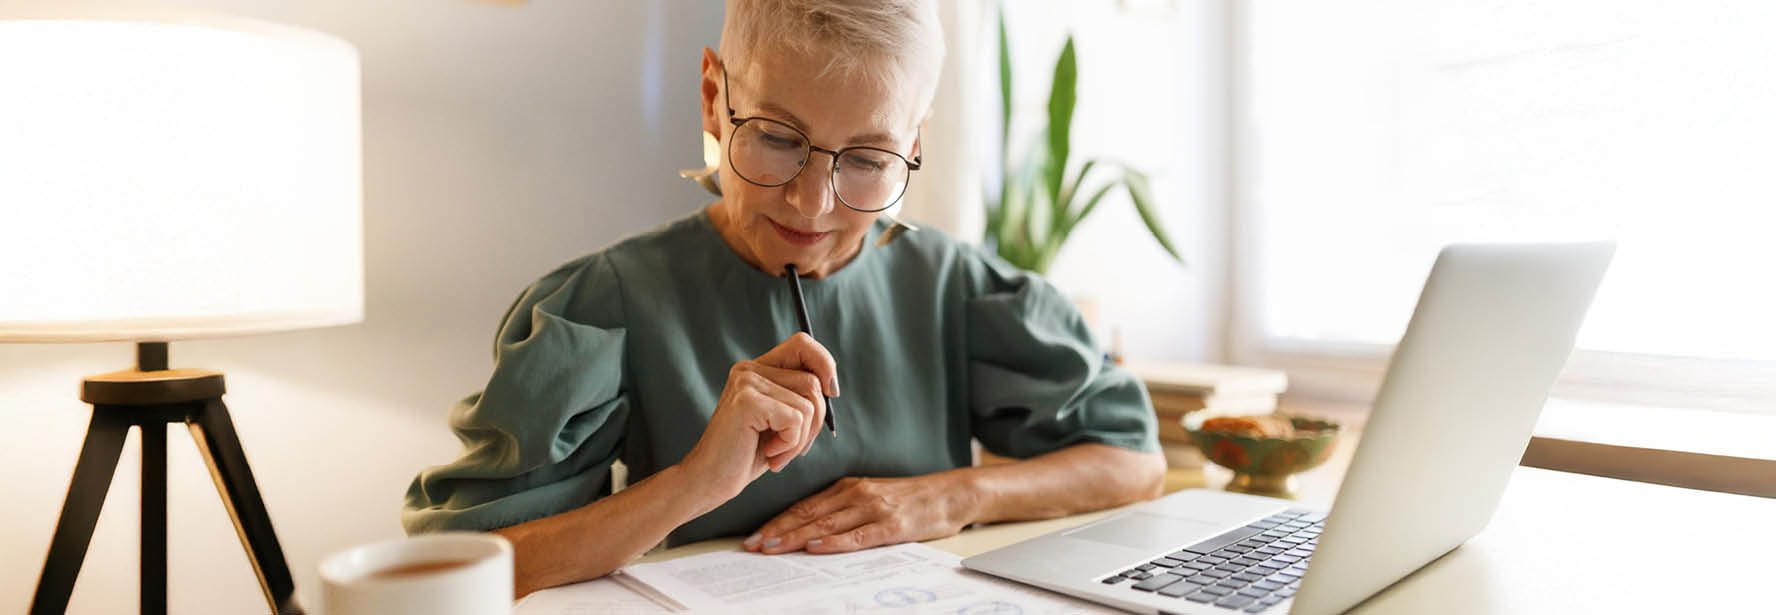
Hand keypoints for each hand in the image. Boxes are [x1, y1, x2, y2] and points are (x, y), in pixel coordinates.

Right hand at [678, 333, 835, 503]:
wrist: (709, 480)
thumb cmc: (747, 454)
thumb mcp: (781, 420)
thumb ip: (800, 397)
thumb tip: (831, 387)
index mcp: (757, 368)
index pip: (802, 344)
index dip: (825, 364)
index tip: (831, 394)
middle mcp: (749, 369)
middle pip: (813, 381)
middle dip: (814, 422)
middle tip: (790, 446)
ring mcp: (746, 383)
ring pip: (809, 403)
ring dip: (801, 438)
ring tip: (776, 452)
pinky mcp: (747, 402)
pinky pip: (796, 420)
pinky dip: (790, 445)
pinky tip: (769, 453)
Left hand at [743, 474, 978, 554]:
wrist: (951, 494)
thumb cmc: (911, 499)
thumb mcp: (872, 496)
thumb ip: (843, 508)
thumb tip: (809, 531)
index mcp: (848, 487)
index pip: (804, 506)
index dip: (776, 521)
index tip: (753, 536)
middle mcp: (856, 494)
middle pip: (808, 515)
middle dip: (776, 531)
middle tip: (752, 546)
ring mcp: (874, 509)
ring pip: (826, 525)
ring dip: (796, 537)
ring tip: (772, 548)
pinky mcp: (892, 526)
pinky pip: (858, 535)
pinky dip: (835, 543)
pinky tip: (816, 548)